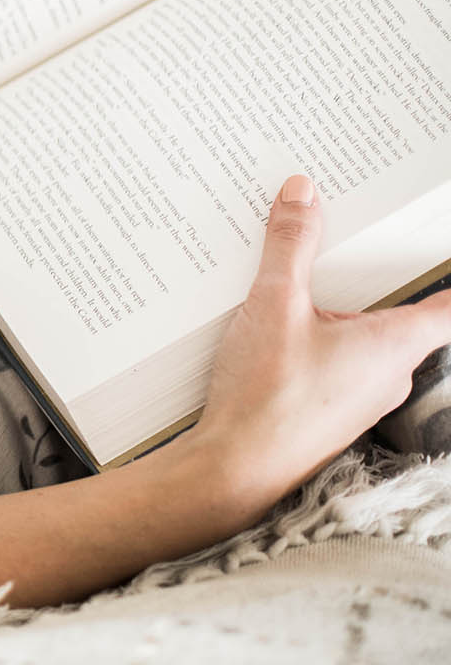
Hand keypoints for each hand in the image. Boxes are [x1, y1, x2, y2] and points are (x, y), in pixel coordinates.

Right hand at [187, 173, 450, 515]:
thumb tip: (302, 193)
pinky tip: (272, 340)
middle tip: (338, 253)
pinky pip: (338, 367)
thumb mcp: (273, 305)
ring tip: (290, 296)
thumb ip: (290, 245)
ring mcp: (364, 398)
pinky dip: (316, 346)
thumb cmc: (267, 397)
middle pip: (401, 317)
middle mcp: (392, 374)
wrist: (235, 470)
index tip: (441, 253)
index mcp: (396, 343)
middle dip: (369, 285)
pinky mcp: (334, 413)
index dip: (450, 279)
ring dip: (335, 318)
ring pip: (365, 344)